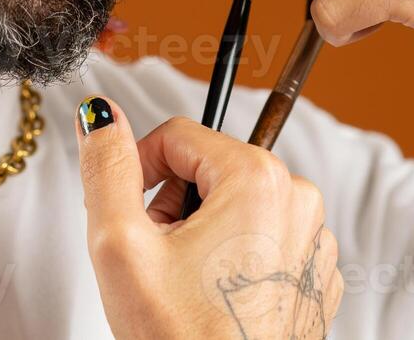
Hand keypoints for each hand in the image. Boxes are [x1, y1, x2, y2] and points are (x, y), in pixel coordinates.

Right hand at [75, 96, 340, 338]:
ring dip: (202, 233)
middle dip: (172, 205)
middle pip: (209, 168)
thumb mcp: (120, 242)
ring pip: (236, 206)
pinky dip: (234, 260)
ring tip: (185, 283)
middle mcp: (299, 202)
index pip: (177, 134)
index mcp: (259, 179)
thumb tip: (100, 114)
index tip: (130, 214)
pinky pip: (263, 242)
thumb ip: (107, 165)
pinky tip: (214, 298)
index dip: (140, 171)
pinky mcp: (313, 278)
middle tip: (156, 256)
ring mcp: (313, 242)